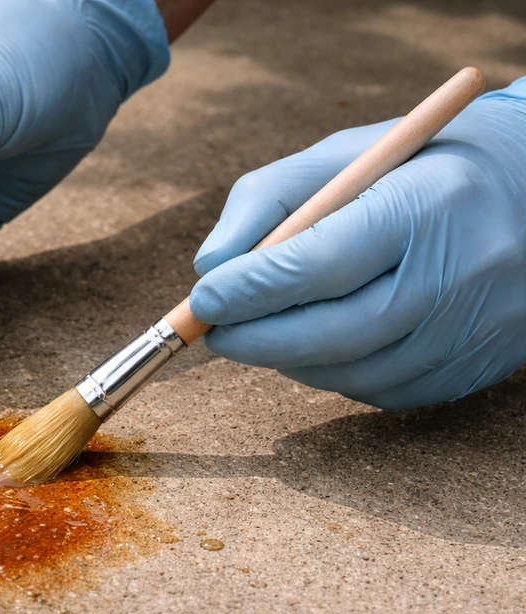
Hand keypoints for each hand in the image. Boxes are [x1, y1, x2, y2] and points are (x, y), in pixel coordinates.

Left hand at [188, 79, 525, 409]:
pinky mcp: (477, 367)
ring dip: (289, 360)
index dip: (251, 289)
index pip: (320, 263)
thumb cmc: (418, 166)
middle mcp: (461, 272)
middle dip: (258, 338)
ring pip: (355, 372)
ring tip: (261, 332)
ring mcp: (477, 328)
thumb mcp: (343, 155)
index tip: (203, 298)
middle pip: (336, 333)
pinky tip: (316, 346)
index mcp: (427, 203)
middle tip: (214, 331)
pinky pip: (384, 391)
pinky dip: (333, 374)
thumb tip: (209, 268)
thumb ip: (267, 198)